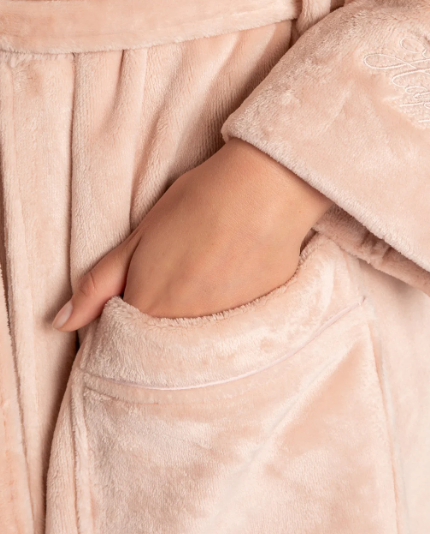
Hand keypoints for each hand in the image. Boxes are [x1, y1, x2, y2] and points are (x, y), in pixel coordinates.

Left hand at [52, 138, 331, 329]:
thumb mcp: (137, 239)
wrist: (265, 188)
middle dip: (162, 326)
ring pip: (200, 344)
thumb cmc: (197, 204)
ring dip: (197, 322)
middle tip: (180, 278)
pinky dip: (231, 317)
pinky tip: (237, 281)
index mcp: (150, 311)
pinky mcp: (262, 323)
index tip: (141, 292)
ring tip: (210, 277)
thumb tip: (60, 324)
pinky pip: (236, 335)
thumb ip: (97, 286)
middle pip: (163, 346)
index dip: (127, 318)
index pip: (124, 339)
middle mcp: (186, 333)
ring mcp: (226, 331)